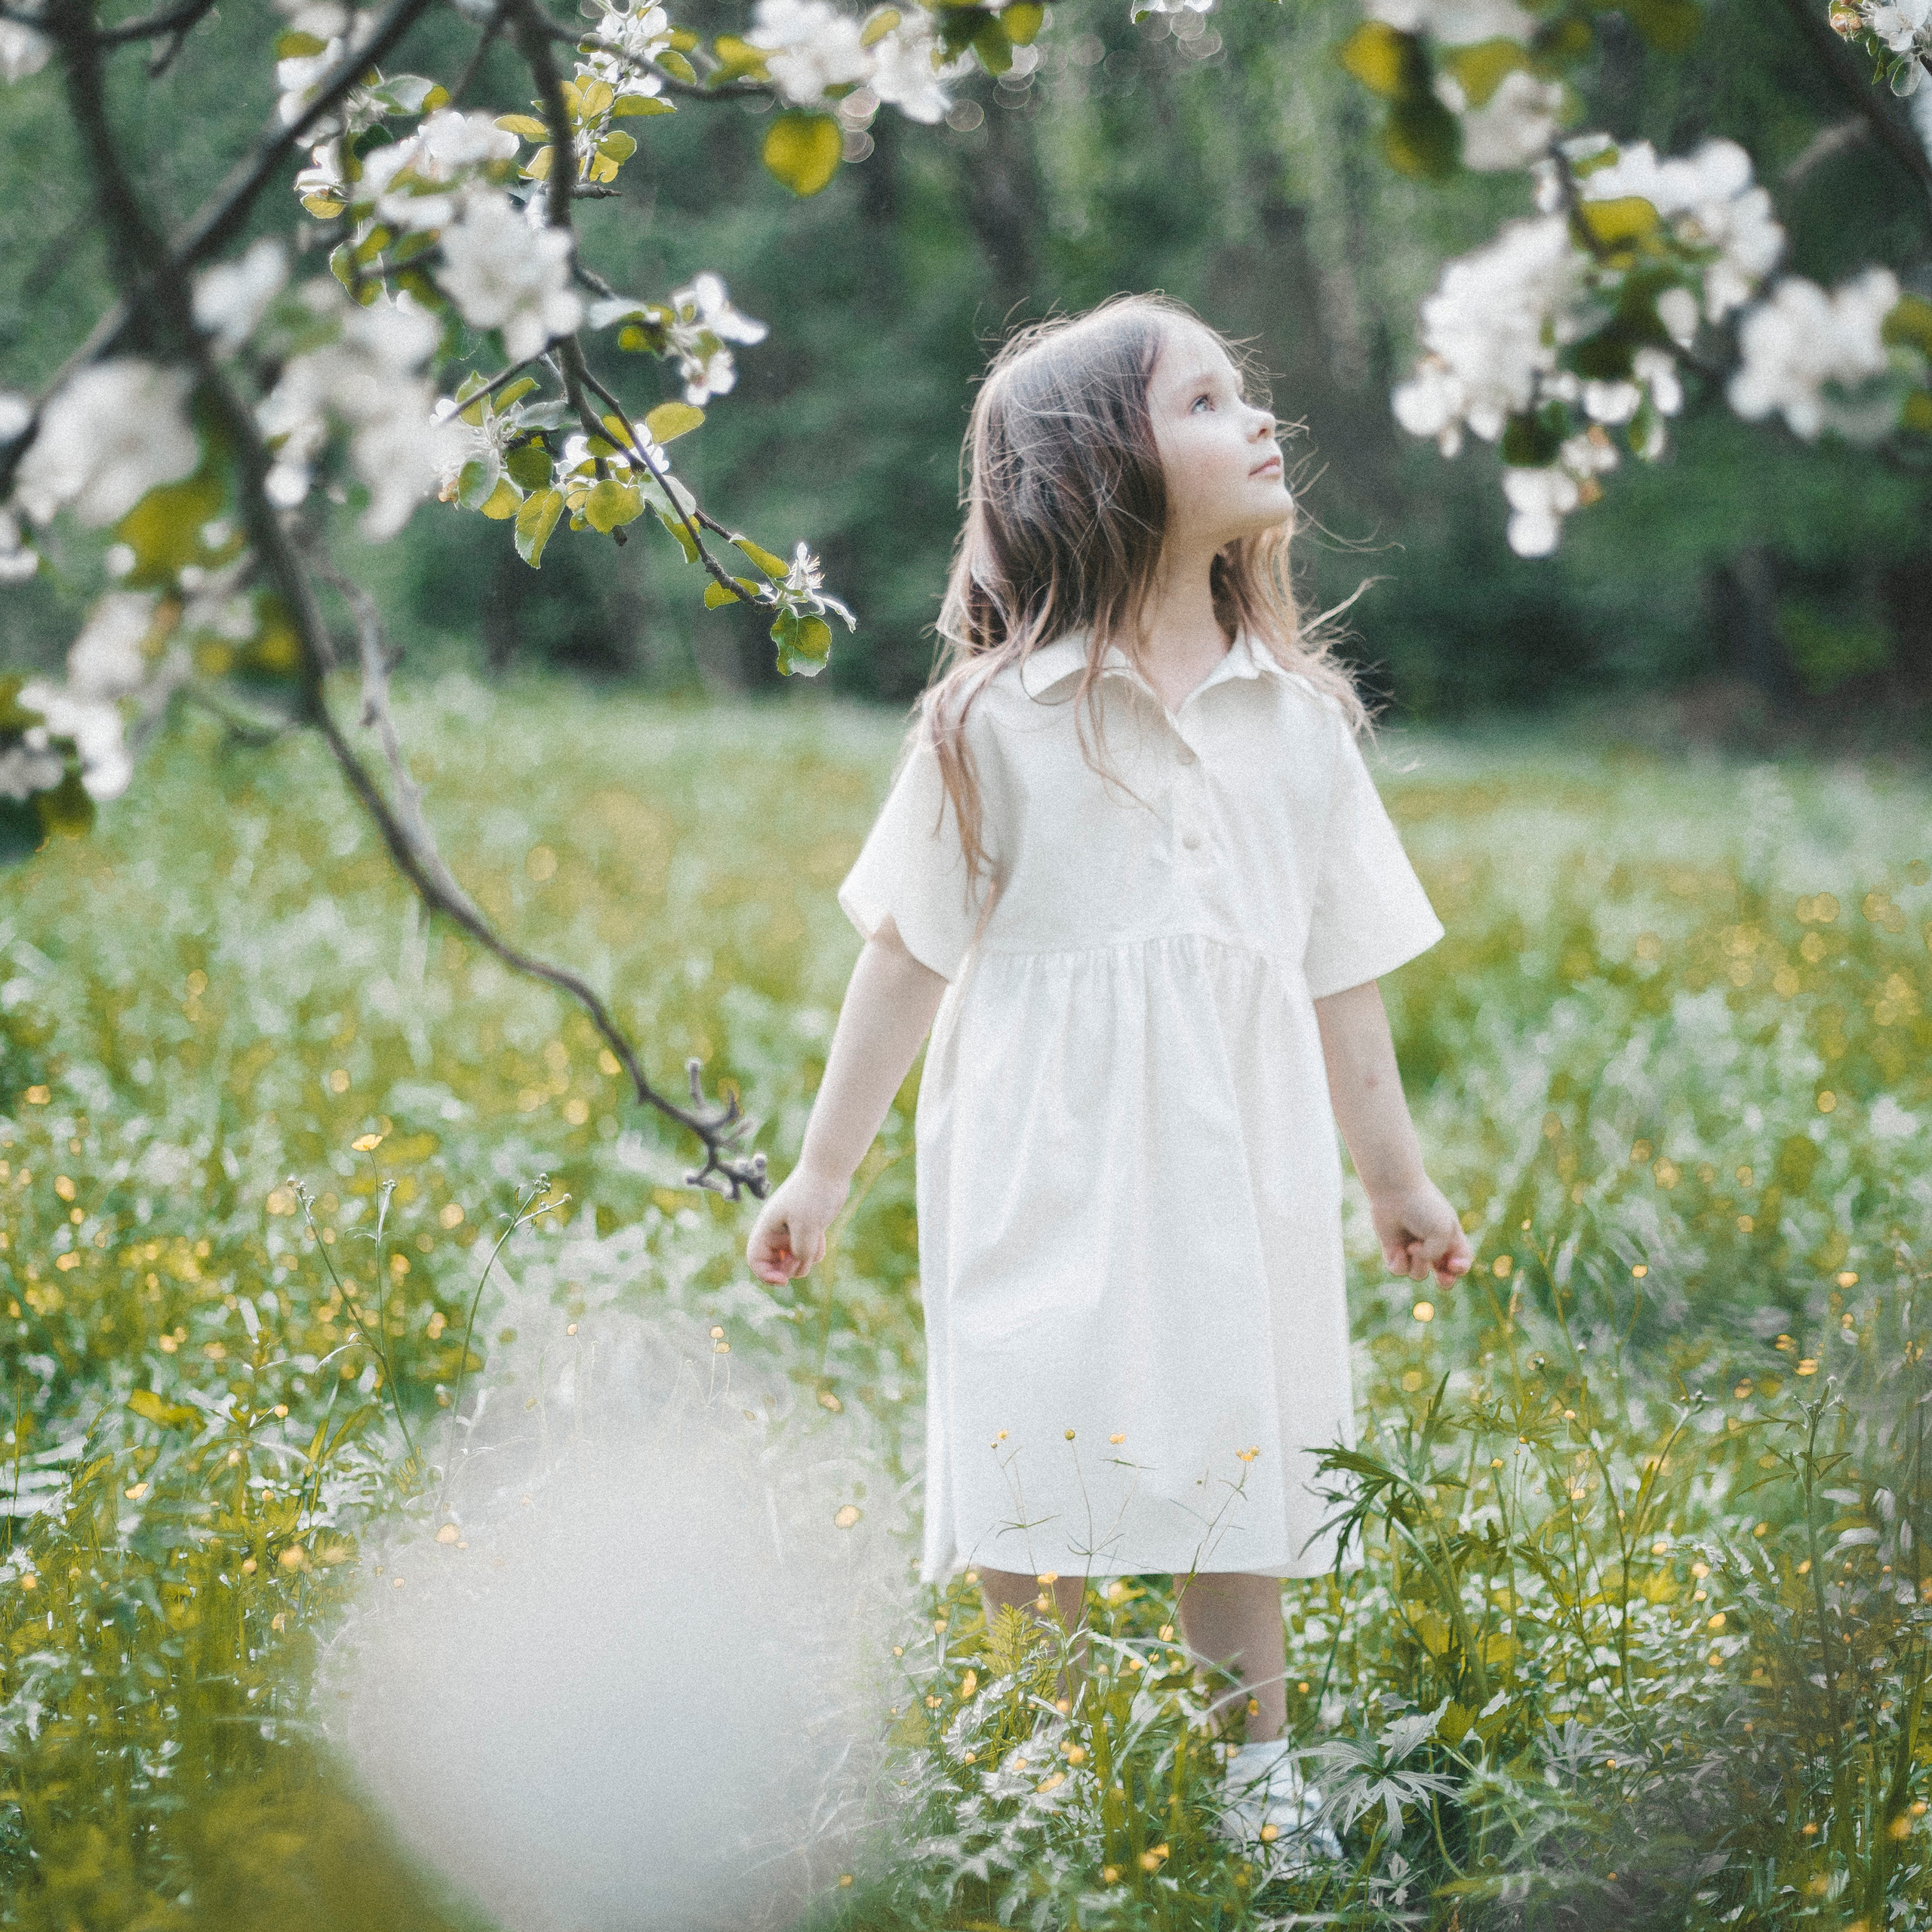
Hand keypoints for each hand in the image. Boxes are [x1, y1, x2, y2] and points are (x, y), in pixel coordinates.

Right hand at [746, 1163, 850, 1282]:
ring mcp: (792, 1231)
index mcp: (767, 1228)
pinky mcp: (808, 1229)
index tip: (783, 1280)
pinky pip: (809, 1251)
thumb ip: (801, 1251)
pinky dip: (816, 1249)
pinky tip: (822, 1234)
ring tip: (816, 1239)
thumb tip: (801, 1264)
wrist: (829, 1171)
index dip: (766, 1275)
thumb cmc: (813, 1195)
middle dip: (790, 1267)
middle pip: (775, 1263)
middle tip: (804, 1257)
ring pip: (796, 1259)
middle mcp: (777, 1231)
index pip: (755, 1259)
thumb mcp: (807, 1227)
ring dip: (807, 1257)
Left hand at [1368, 1177, 1472, 1289]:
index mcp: (1450, 1238)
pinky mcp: (1393, 1250)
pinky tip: (1398, 1249)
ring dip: (1418, 1265)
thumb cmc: (1423, 1208)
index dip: (1460, 1269)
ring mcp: (1412, 1249)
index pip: (1461, 1262)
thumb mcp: (1442, 1232)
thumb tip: (1417, 1260)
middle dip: (1445, 1282)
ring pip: (1419, 1274)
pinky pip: (1399, 1271)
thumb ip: (1437, 1254)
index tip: (1453, 1264)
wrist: (1396, 1191)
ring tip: (1411, 1247)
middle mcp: (1432, 1246)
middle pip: (1443, 1275)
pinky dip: (1400, 1263)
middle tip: (1442, 1278)